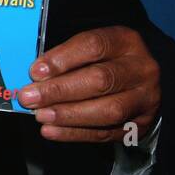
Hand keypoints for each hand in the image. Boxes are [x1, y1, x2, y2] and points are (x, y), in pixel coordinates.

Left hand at [19, 26, 160, 142]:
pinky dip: (74, 133)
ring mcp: (145, 99)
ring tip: (40, 115)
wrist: (136, 83)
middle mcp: (141, 69)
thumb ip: (63, 59)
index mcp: (125, 41)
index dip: (62, 59)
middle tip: (29, 98)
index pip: (94, 46)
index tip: (35, 72)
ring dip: (68, 114)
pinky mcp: (140, 125)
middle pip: (100, 79)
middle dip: (59, 90)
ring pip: (108, 110)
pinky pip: (106, 133)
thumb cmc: (101, 62)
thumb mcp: (87, 49)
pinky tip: (51, 130)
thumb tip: (34, 77)